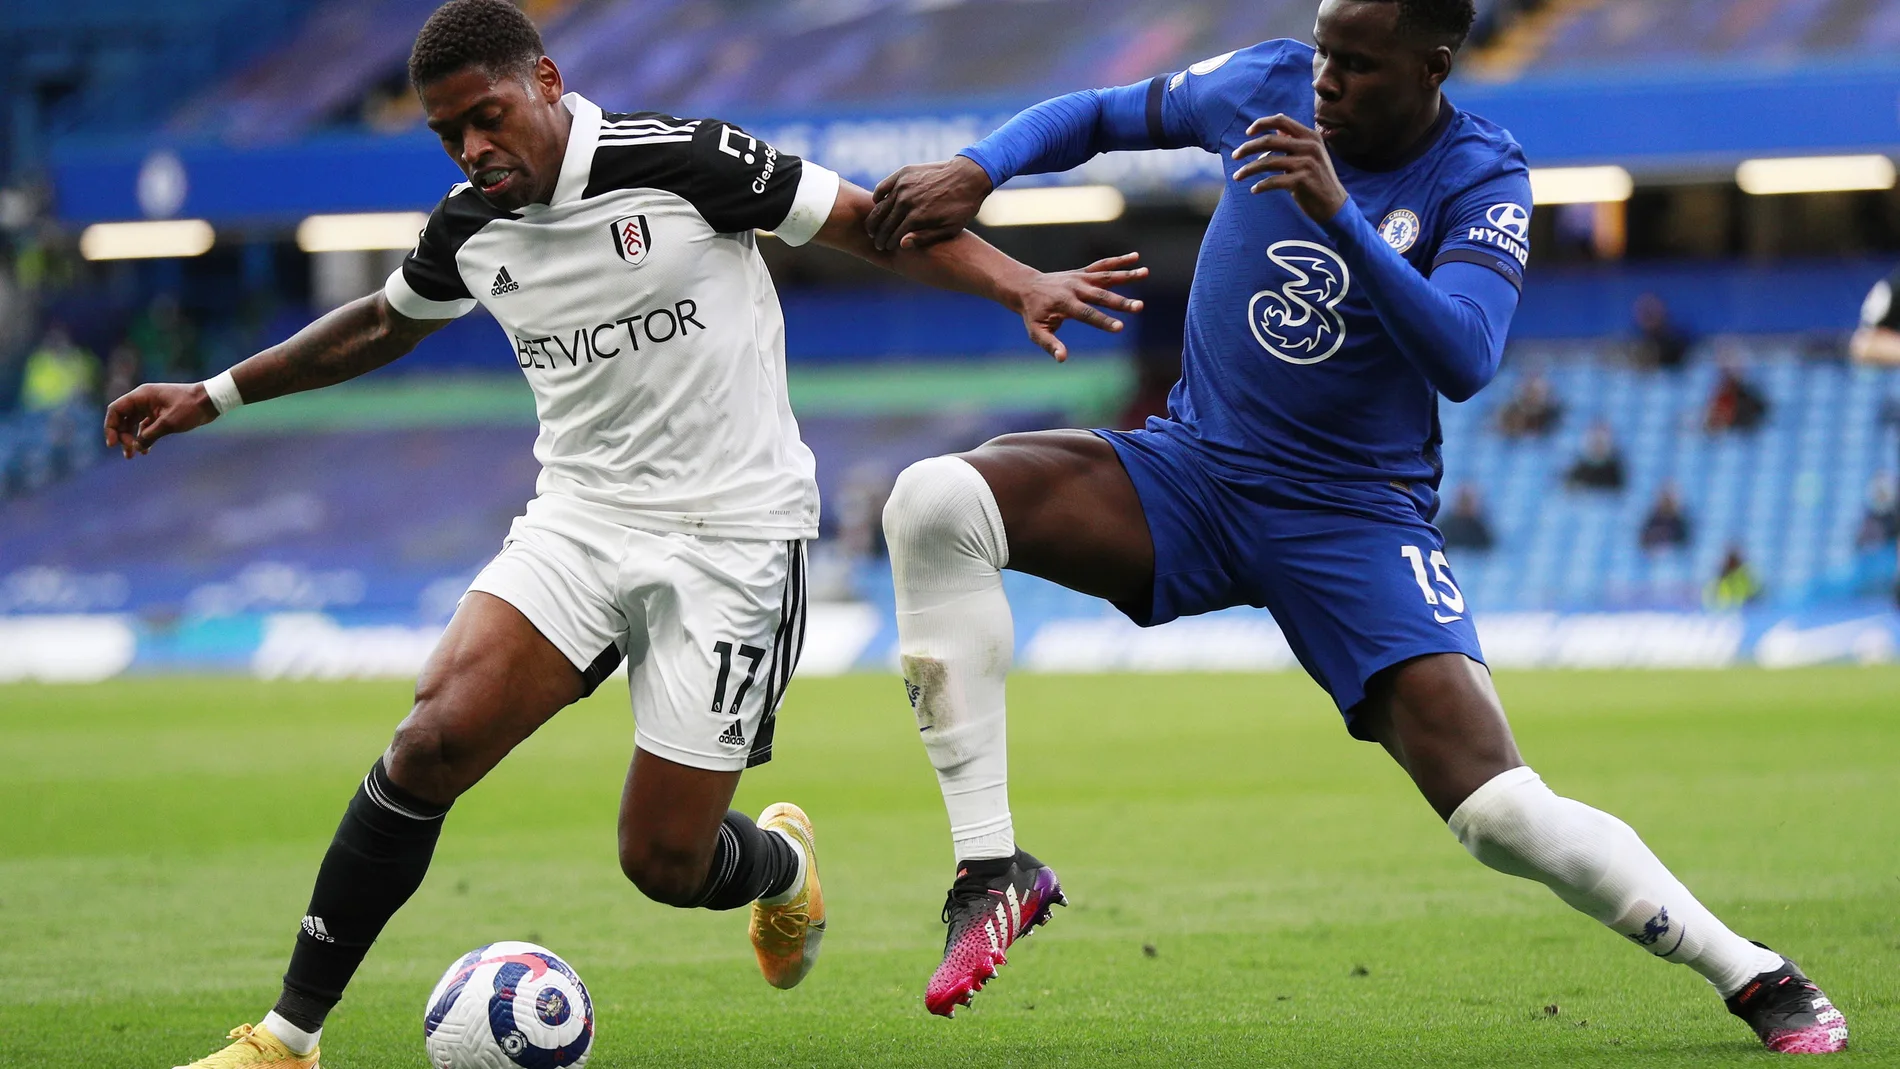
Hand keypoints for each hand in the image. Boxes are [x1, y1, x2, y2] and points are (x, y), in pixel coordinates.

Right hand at [103, 382, 218, 457]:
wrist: (211, 401)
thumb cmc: (190, 407)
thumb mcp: (168, 423)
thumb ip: (150, 436)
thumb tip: (136, 448)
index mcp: (141, 396)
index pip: (116, 410)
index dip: (110, 426)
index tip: (112, 443)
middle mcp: (143, 400)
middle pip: (122, 419)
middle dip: (122, 436)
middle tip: (128, 452)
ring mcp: (151, 407)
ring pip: (133, 425)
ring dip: (131, 439)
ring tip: (132, 456)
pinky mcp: (160, 415)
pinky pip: (145, 428)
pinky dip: (144, 438)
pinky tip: (145, 451)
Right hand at [866, 156, 993, 251]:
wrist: (968, 176)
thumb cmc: (961, 207)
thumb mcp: (949, 229)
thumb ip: (925, 238)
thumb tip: (901, 244)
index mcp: (917, 218)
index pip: (894, 236)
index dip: (888, 244)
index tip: (885, 248)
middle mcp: (906, 201)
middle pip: (885, 223)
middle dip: (879, 236)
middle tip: (877, 242)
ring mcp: (903, 186)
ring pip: (880, 207)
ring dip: (874, 220)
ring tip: (872, 228)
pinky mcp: (903, 174)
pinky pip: (883, 187)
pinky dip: (877, 197)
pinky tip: (877, 204)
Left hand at [1013, 252, 1147, 361]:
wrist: (1026, 287)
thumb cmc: (1033, 314)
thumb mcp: (1036, 332)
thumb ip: (1050, 344)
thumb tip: (1062, 358)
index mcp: (1065, 304)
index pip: (1087, 314)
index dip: (1103, 321)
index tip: (1120, 328)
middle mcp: (1075, 288)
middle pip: (1101, 295)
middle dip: (1121, 301)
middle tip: (1140, 307)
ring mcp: (1080, 278)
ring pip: (1106, 276)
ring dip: (1126, 275)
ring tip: (1145, 272)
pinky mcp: (1084, 273)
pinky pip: (1103, 265)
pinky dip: (1119, 261)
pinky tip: (1136, 258)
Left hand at [1232, 114, 1348, 222]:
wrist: (1335, 205)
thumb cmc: (1317, 179)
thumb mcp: (1310, 155)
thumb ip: (1294, 141)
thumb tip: (1276, 127)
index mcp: (1310, 136)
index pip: (1282, 120)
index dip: (1262, 123)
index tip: (1247, 133)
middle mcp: (1310, 146)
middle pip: (1270, 140)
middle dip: (1248, 148)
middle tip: (1234, 156)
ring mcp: (1307, 163)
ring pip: (1268, 162)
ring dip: (1248, 169)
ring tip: (1237, 176)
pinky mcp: (1302, 180)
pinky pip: (1273, 181)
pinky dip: (1260, 186)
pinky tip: (1254, 190)